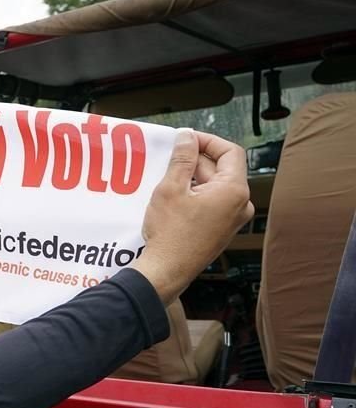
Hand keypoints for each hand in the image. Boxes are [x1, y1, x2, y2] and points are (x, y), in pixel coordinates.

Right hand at [132, 129, 253, 303]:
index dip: (207, 141)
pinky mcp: (221, 229)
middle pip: (222, 169)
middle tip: (171, 158)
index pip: (229, 151)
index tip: (186, 139)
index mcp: (234, 191)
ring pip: (215, 186)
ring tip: (168, 179)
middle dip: (196, 160)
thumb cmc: (170, 234)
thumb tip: (187, 137)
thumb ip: (182, 158)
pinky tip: (174, 197)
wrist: (167, 270)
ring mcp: (232, 219)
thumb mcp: (171, 188)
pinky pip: (212, 202)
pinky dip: (195, 194)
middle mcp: (240, 205)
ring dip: (193, 177)